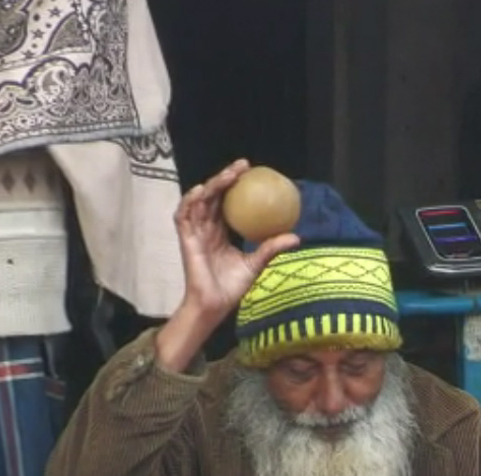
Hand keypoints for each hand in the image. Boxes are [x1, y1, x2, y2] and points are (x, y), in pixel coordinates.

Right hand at [174, 159, 300, 315]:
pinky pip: (184, 215)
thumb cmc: (232, 287)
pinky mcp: (186, 239)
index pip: (228, 202)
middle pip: (214, 196)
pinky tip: (200, 190)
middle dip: (226, 178)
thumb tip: (296, 236)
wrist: (215, 304)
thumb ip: (271, 248)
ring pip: (200, 200)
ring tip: (228, 175)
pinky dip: (189, 201)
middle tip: (244, 165)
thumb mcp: (256, 263)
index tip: (252, 173)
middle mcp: (208, 227)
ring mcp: (196, 232)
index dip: (237, 186)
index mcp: (222, 231)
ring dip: (212, 184)